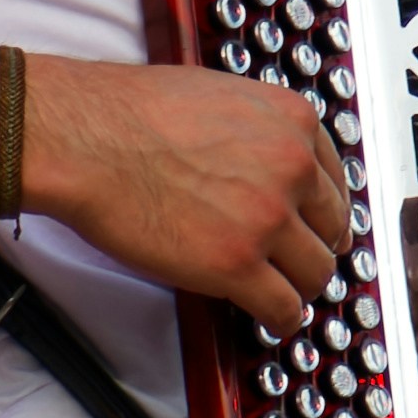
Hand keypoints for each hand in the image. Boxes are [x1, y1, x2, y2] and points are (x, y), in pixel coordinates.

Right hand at [10, 54, 342, 331]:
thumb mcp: (218, 97)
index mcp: (292, 121)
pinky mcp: (238, 265)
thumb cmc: (126, 113)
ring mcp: (268, 218)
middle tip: (293, 265)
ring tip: (276, 293)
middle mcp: (292, 166)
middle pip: (331, 230)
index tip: (311, 229)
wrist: (83, 137)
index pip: (334, 181)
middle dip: (311, 250)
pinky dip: (280, 319)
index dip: (319, 213)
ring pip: (315, 274)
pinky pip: (284, 309)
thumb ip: (257, 130)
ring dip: (297, 287)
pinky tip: (266, 317)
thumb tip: (264, 162)